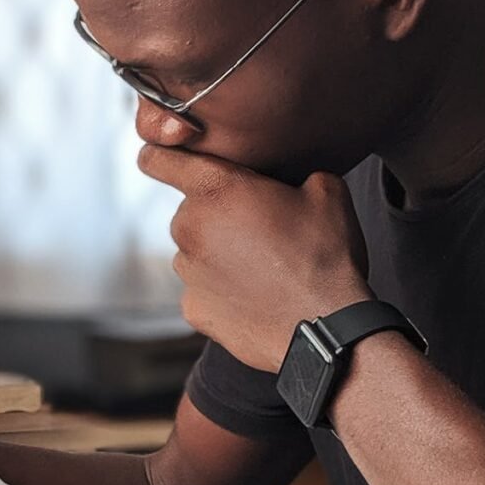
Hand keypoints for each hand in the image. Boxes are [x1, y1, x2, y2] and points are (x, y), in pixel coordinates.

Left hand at [139, 145, 372, 372]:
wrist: (325, 327)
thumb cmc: (325, 256)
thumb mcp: (326, 192)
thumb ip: (296, 172)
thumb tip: (295, 181)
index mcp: (215, 188)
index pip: (157, 160)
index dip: (159, 157)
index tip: (163, 161)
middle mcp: (189, 226)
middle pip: (190, 211)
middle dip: (217, 215)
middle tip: (259, 230)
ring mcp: (187, 271)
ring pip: (194, 251)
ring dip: (218, 254)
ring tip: (263, 268)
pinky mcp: (192, 307)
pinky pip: (201, 289)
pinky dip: (221, 291)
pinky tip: (255, 296)